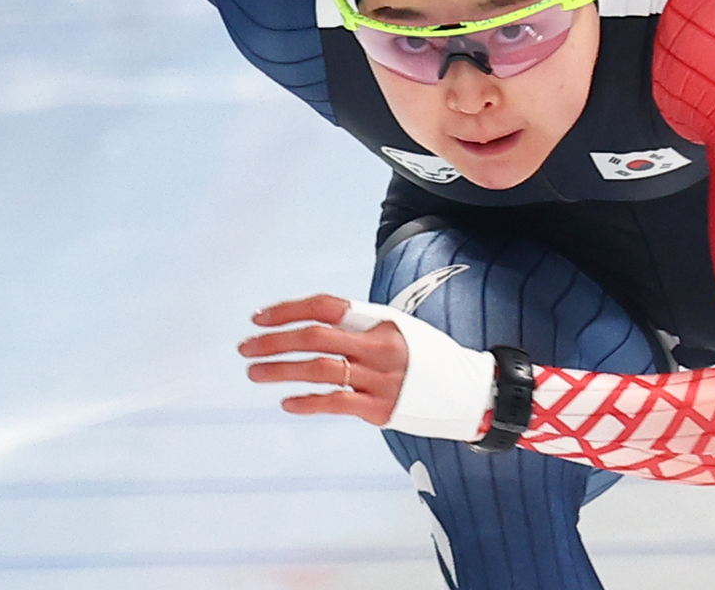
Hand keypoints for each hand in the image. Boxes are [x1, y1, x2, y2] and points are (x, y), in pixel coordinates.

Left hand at [239, 294, 408, 424]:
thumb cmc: (424, 358)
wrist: (468, 391)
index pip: (325, 306)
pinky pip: (336, 403)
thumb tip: (309, 326)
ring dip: (281, 370)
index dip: (288, 309)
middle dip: (274, 340)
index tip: (258, 318)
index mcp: (379, 320)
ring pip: (320, 369)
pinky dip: (308, 402)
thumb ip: (357, 327)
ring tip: (254, 372)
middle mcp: (378, 346)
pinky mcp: (381, 409)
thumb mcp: (396, 330)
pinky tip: (287, 402)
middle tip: (245, 346)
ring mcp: (379, 378)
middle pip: (315, 336)